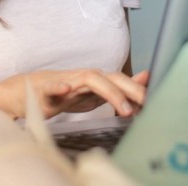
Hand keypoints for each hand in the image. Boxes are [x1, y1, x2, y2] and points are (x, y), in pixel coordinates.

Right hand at [0, 69, 149, 119]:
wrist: (32, 92)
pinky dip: (59, 87)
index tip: (156, 102)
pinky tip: (65, 91)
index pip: (123, 82)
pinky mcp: (47, 89)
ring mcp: (68, 81)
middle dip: (131, 90)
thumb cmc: (67, 93)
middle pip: (112, 78)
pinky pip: (53, 87)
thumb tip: (147, 79)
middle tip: (147, 104)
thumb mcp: (97, 93)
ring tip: (123, 109)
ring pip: (90, 80)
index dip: (139, 90)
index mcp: (98, 80)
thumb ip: (120, 88)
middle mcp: (86, 77)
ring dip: (109, 92)